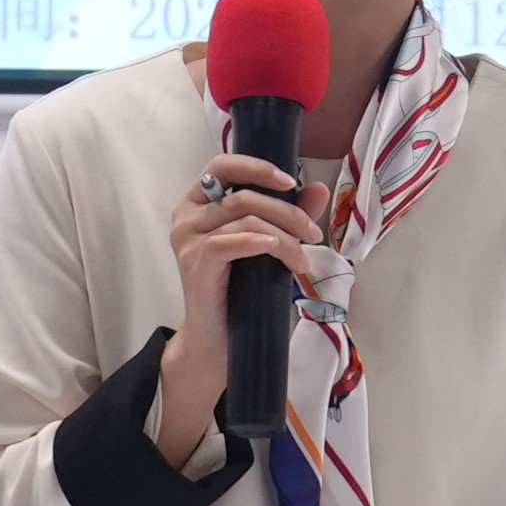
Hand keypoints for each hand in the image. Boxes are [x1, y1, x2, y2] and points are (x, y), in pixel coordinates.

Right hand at [148, 154, 336, 466]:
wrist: (218, 341)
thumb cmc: (240, 290)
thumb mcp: (267, 245)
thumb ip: (288, 215)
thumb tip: (318, 189)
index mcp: (198, 202)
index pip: (222, 165)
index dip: (257, 167)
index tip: (291, 182)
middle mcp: (186, 216)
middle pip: (243, 195)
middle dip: (287, 212)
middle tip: (314, 234)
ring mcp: (187, 240)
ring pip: (244, 218)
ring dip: (284, 236)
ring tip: (302, 261)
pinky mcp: (195, 265)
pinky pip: (229, 242)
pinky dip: (258, 242)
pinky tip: (277, 251)